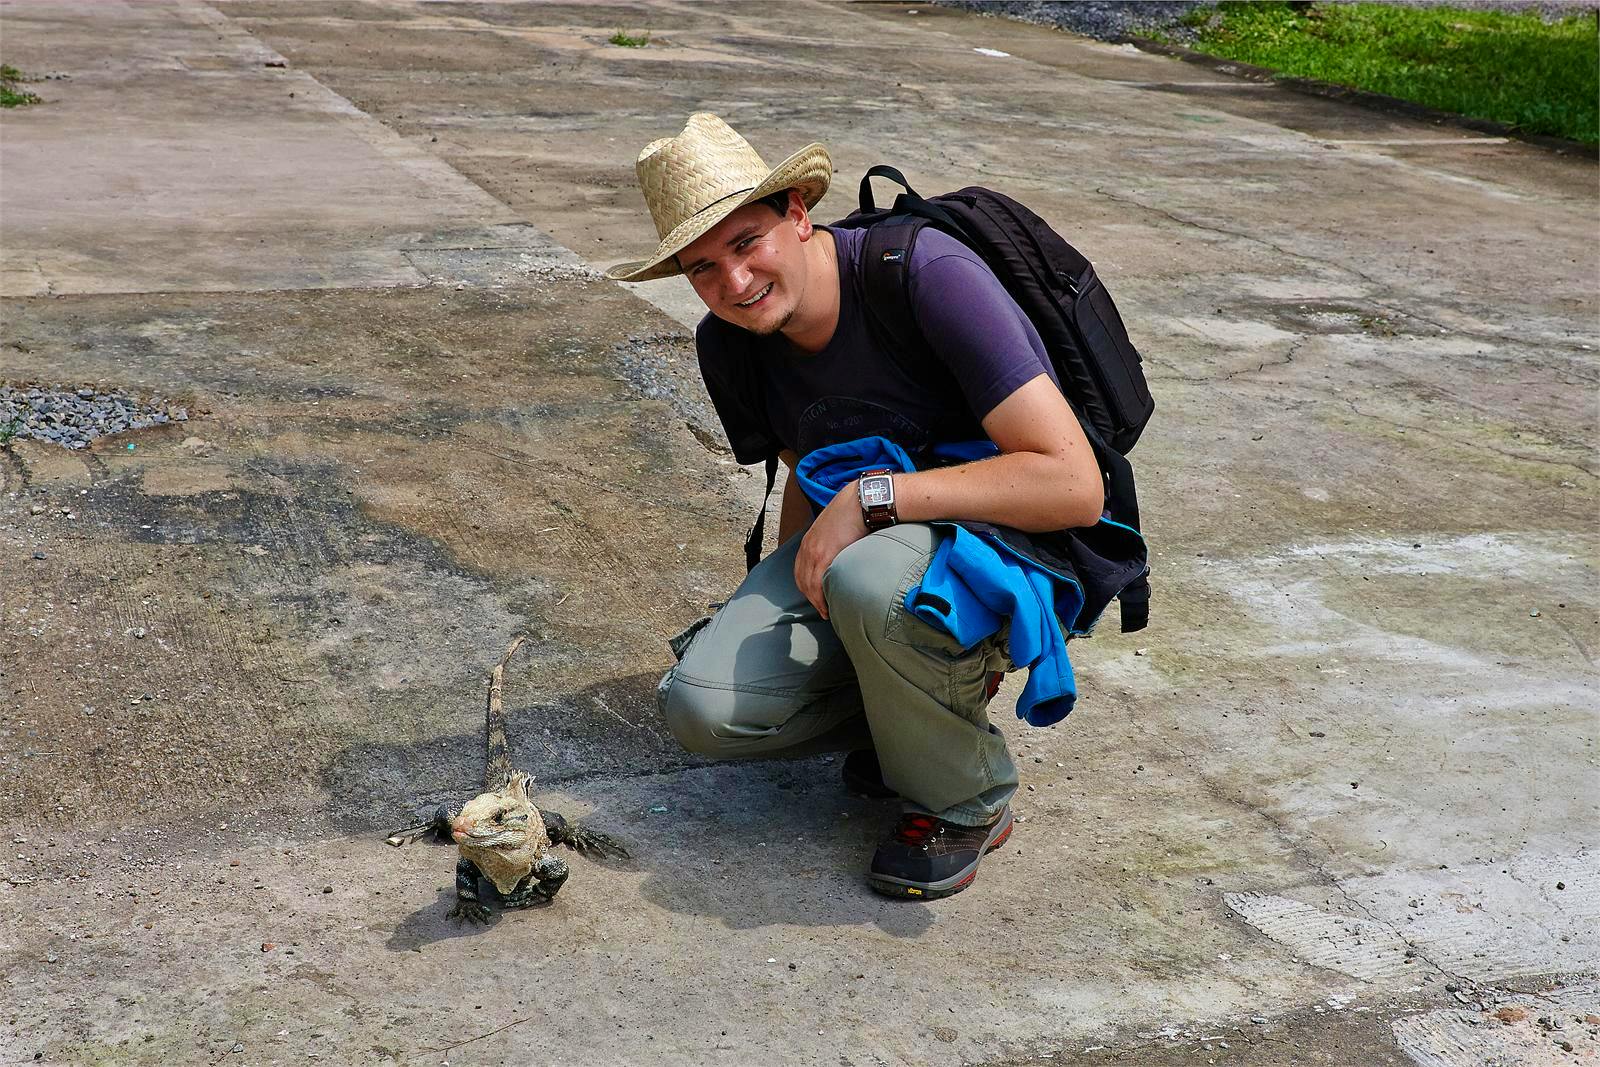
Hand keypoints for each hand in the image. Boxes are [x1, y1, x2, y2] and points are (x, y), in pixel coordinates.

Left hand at [794, 479, 868, 619]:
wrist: (859, 501)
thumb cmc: (854, 513)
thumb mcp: (837, 528)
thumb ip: (834, 542)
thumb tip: (844, 553)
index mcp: (809, 541)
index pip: (800, 570)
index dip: (806, 587)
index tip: (815, 598)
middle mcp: (807, 547)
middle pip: (801, 580)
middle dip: (810, 598)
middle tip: (821, 610)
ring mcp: (814, 552)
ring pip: (808, 585)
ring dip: (815, 602)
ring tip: (826, 613)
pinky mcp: (824, 555)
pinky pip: (817, 583)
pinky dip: (820, 598)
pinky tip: (827, 606)